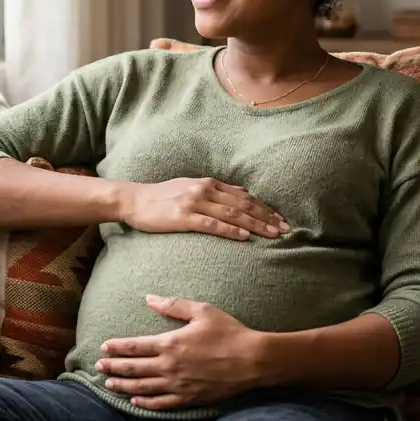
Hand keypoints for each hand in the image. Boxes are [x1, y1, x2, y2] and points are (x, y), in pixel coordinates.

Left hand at [96, 295, 265, 409]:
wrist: (253, 360)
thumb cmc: (229, 332)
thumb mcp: (202, 310)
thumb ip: (173, 305)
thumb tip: (149, 298)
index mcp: (170, 343)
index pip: (135, 346)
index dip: (117, 347)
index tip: (103, 347)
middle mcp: (170, 366)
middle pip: (133, 368)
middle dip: (114, 368)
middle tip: (98, 367)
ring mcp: (178, 385)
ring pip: (143, 388)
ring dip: (124, 386)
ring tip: (109, 385)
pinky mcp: (189, 398)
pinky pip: (162, 404)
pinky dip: (146, 404)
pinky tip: (136, 402)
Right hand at [119, 178, 286, 240]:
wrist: (134, 200)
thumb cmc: (162, 197)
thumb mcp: (191, 187)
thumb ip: (217, 190)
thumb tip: (243, 193)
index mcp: (208, 183)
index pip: (244, 197)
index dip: (265, 208)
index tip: (281, 219)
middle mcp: (205, 190)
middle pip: (243, 205)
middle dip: (266, 217)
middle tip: (285, 229)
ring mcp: (194, 202)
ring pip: (232, 214)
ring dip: (255, 225)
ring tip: (272, 234)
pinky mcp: (184, 216)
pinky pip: (212, 224)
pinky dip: (230, 230)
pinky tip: (244, 237)